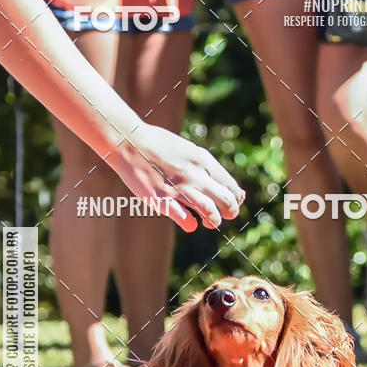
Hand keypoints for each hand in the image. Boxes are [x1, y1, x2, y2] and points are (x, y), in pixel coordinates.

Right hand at [107, 122, 244, 231]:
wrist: (129, 142)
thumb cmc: (159, 147)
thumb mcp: (188, 150)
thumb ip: (204, 166)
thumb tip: (221, 183)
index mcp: (202, 160)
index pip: (230, 185)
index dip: (236, 198)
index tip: (234, 203)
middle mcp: (194, 174)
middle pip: (226, 200)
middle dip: (230, 212)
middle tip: (226, 215)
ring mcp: (179, 188)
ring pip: (209, 211)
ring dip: (214, 221)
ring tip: (210, 222)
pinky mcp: (162, 199)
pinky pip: (185, 219)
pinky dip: (191, 225)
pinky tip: (189, 223)